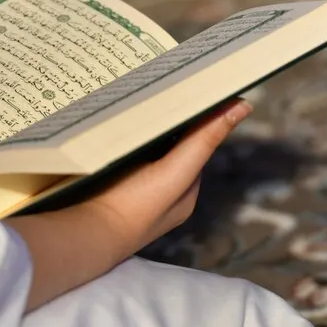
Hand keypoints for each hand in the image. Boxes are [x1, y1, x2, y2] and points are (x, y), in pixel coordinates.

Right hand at [80, 98, 253, 255]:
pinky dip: (119, 144)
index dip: (193, 120)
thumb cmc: (134, 207)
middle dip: (165, 125)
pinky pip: (120, 159)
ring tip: (132, 103)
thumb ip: (204, 139)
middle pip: (170, 148)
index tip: (186, 91)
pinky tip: (109, 130)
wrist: (84, 235)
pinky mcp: (109, 190)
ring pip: (144, 152)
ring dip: (139, 132)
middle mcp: (162, 196)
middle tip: (155, 92)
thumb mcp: (176, 170)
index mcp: (184, 194)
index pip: (196, 147)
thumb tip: (242, 106)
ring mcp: (134, 194)